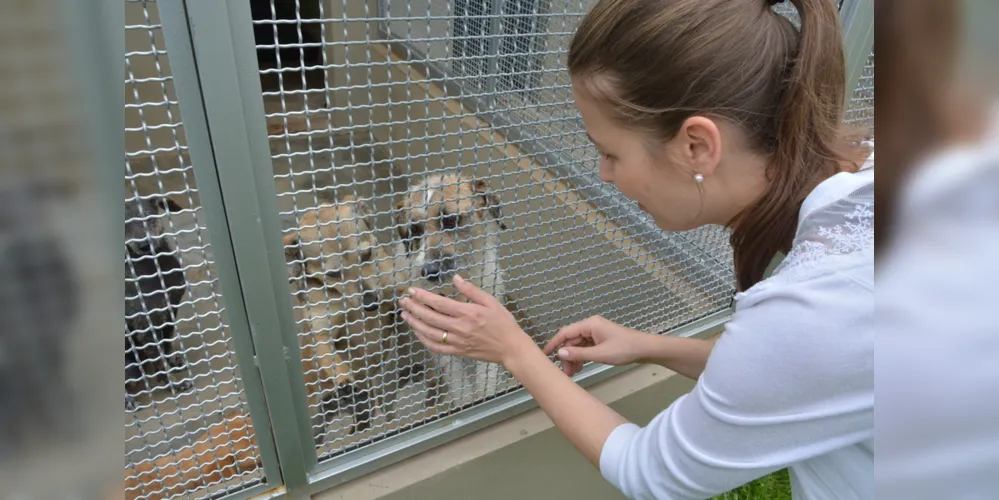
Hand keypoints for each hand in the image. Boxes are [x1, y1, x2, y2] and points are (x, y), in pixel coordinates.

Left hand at [398, 275, 536, 367]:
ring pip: (429, 333)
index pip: (439, 303)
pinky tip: (418, 333)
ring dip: (415, 323)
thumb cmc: (503, 323)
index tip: (412, 290)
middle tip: (403, 301)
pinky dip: (424, 340)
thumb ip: (471, 290)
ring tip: (405, 315)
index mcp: (467, 313)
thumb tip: (456, 278)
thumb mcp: (490, 302)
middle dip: (414, 308)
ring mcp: (457, 341)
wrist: (510, 348)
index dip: (423, 296)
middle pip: (430, 317)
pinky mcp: (458, 351)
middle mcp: (459, 328)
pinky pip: (436, 347)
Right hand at [543, 316, 650, 375]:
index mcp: (589, 325)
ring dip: (574, 358)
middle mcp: (590, 326)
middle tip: (567, 373)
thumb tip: (559, 353)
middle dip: (567, 356)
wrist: (645, 349)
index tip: (544, 355)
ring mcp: (596, 333)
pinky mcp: (601, 340)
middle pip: (572, 341)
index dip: (554, 343)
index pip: (565, 332)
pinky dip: (582, 357)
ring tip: (573, 373)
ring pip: (578, 345)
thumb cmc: (624, 349)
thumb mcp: (600, 354)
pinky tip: (581, 368)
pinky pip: (586, 348)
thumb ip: (579, 354)